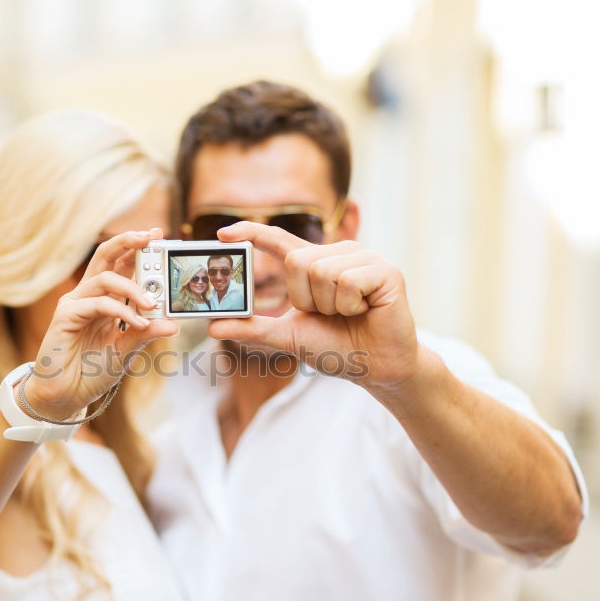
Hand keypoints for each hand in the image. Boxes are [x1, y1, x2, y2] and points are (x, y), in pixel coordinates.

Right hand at [24, 228, 178, 419]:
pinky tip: (138, 322)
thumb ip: (145, 333)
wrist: (67, 395)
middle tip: (152, 236)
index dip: (137, 248)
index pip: (121, 264)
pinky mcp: (66, 316)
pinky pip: (98, 304)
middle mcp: (89, 295)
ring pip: (105, 278)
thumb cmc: (93, 370)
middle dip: (129, 242)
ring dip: (134, 288)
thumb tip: (172, 323)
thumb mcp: (126, 350)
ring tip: (153, 304)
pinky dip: (122, 311)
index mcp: (104, 298)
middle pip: (105, 256)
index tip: (159, 235)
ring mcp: (76, 304)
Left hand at [208, 222, 420, 388]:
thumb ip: (254, 329)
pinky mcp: (384, 270)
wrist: (376, 367)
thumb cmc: (336, 348)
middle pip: (297, 261)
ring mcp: (363, 258)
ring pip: (321, 271)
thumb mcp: (288, 337)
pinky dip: (349, 306)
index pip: (279, 241)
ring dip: (329, 305)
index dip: (252, 233)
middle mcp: (338, 254)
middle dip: (306, 298)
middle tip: (329, 314)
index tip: (222, 234)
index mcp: (314, 264)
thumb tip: (214, 327)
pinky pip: (346, 281)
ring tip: (349, 314)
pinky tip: (365, 310)